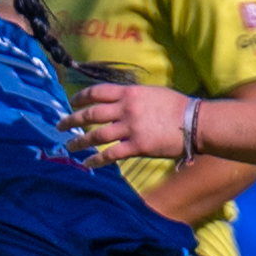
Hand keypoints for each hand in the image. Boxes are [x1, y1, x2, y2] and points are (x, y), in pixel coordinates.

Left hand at [62, 82, 190, 165]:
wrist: (196, 121)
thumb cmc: (177, 106)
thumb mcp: (151, 93)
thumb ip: (132, 97)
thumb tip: (118, 101)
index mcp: (130, 93)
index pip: (97, 92)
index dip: (81, 97)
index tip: (71, 102)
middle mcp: (126, 109)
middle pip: (91, 114)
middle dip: (72, 120)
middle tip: (59, 125)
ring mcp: (130, 128)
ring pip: (96, 135)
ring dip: (79, 142)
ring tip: (68, 146)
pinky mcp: (137, 146)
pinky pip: (110, 154)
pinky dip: (96, 159)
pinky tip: (87, 163)